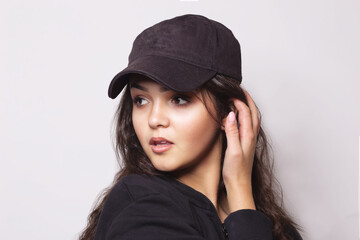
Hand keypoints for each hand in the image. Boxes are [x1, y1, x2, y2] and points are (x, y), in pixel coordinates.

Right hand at [222, 90, 259, 210]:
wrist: (239, 185)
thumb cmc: (235, 171)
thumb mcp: (233, 151)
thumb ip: (232, 132)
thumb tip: (231, 115)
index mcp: (248, 136)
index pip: (245, 113)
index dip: (239, 101)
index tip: (230, 93)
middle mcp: (251, 136)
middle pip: (253, 113)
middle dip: (247, 100)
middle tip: (240, 89)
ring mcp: (249, 140)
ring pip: (252, 118)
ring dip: (247, 107)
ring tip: (240, 99)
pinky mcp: (245, 144)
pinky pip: (248, 125)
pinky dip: (245, 116)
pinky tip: (238, 118)